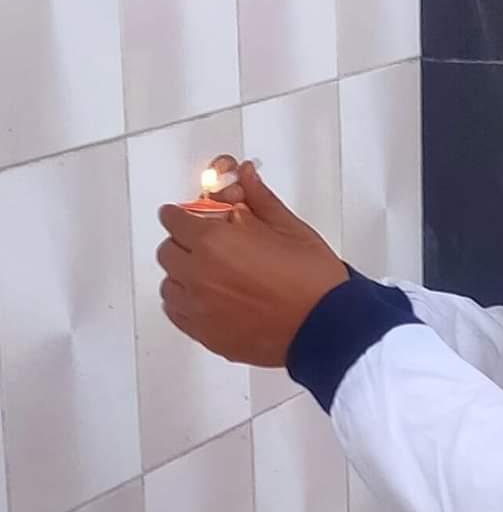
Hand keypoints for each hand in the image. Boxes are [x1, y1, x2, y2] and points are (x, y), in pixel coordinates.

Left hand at [157, 161, 347, 366]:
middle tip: (206, 244)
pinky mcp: (206, 334)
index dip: (184, 214)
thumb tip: (246, 177)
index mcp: (215, 241)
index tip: (190, 216)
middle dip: (183, 243)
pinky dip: (185, 303)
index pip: (174, 218)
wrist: (326, 327)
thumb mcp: (289, 228)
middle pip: (167, 251)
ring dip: (183, 275)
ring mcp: (200, 307)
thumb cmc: (312, 284)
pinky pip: (177, 313)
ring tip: (210, 274)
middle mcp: (200, 274)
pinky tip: (206, 298)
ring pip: (169, 284)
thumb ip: (258, 199)